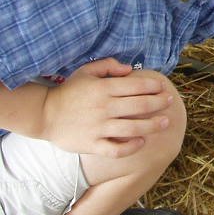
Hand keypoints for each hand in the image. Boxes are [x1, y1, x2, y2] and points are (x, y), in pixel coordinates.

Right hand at [42, 58, 172, 157]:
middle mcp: (104, 107)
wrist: (43, 114)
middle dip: (159, 103)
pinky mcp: (92, 144)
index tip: (163, 88)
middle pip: (139, 105)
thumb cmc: (68, 91)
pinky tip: (141, 141)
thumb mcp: (86, 71)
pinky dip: (131, 146)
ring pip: (133, 127)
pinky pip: (116, 149)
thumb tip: (130, 69)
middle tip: (170, 102)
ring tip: (165, 122)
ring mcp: (99, 127)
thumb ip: (108, 65)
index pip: (136, 86)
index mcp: (104, 88)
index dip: (153, 87)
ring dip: (152, 125)